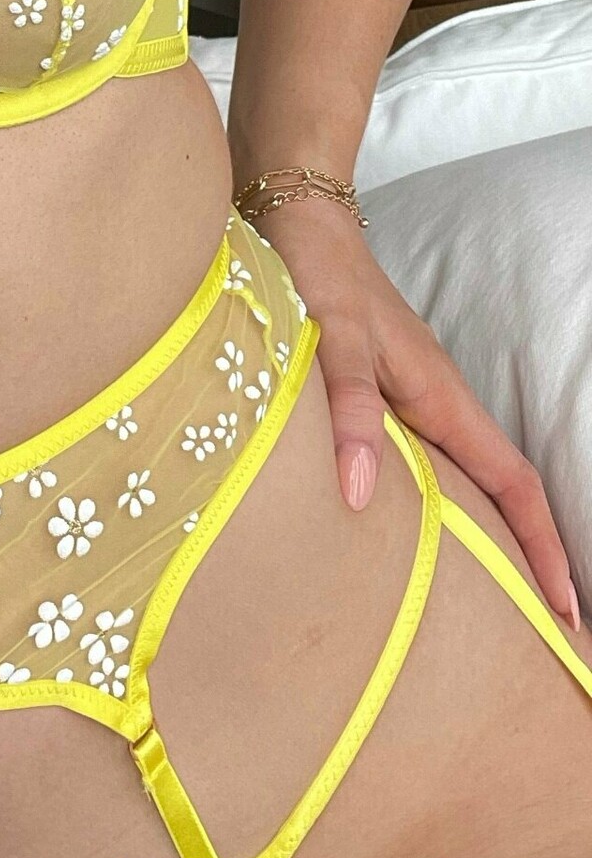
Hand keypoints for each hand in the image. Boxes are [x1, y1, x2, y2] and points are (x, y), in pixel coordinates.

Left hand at [253, 197, 580, 632]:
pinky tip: (398, 538)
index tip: (566, 614)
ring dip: (477, 539)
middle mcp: (434, 404)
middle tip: (533, 637)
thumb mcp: (330, 340)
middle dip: (523, 562)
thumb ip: (348, 409)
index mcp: (442, 398)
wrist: (293, 220)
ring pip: (457, 482)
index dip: (543, 548)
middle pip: (497, 495)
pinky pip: (414, 465)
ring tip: (478, 610)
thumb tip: (361, 494)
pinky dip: (424, 508)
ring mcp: (407, 400)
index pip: (513, 485)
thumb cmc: (315, 274)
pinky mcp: (374, 395)